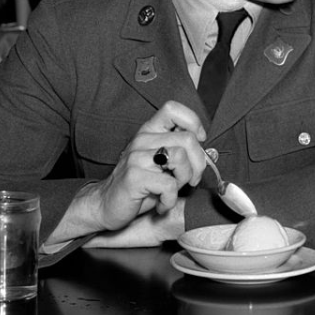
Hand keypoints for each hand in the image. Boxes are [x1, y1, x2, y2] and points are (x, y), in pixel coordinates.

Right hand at [46, 101, 206, 244]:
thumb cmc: (141, 184)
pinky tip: (161, 203)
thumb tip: (208, 153)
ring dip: (184, 180)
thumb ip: (179, 151)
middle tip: (190, 180)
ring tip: (171, 190)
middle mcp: (142, 139)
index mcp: (149, 131)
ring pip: (180, 158)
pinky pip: (169, 184)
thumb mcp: (161, 162)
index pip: (173, 109)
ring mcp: (136, 156)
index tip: (198, 141)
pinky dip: (170, 199)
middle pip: (187, 139)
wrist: (106, 205)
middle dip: (197, 164)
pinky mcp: (133, 176)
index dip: (192, 122)